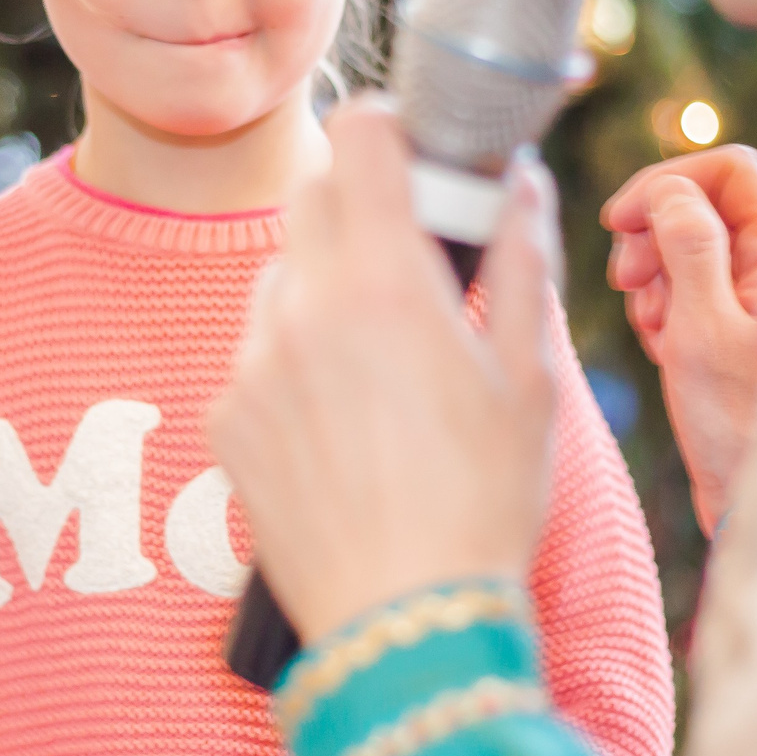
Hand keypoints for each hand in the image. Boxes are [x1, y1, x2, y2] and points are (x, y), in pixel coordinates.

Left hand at [208, 100, 560, 641]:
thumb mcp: (529, 382)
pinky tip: (344, 421)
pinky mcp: (227, 419)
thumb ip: (520, 264)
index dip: (392, 128)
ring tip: (380, 359)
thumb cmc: (485, 507)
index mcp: (385, 285)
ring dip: (323, 286)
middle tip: (409, 257)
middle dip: (358, 204)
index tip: (417, 150)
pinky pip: (256, 354)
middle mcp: (302, 310)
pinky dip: (294, 361)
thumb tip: (522, 185)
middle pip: (310, 196)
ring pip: (279, 277)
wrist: (405, 627)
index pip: (361, 138)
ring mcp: (253, 365)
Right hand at [602, 146, 756, 525]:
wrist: (755, 506)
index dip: (668, 181)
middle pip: (706, 203)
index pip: (730, 169)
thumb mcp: (703, 329)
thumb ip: (688, 247)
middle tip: (625, 278)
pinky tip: (660, 347)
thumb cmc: (739, 427)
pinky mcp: (737, 335)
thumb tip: (670, 188)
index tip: (619, 220)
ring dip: (654, 273)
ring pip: (692, 248)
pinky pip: (692, 292)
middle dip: (653, 230)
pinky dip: (664, 308)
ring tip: (649, 324)